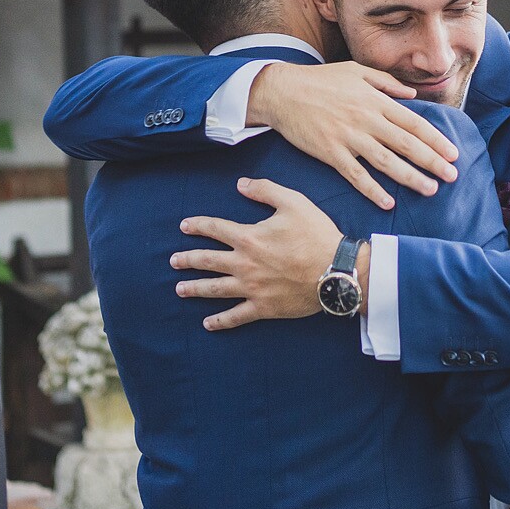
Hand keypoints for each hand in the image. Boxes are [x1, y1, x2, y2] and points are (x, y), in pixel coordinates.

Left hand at [173, 177, 341, 328]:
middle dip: (187, 259)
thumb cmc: (316, 234)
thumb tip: (241, 184)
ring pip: (214, 289)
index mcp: (249, 237)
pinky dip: (220, 321)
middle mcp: (244, 264)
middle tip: (173, 261)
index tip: (184, 226)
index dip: (197, 225)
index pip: (215, 229)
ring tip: (179, 288)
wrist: (336, 271)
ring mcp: (251, 288)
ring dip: (194, 288)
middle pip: (207, 260)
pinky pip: (235, 316)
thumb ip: (265, 191)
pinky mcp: (263, 308)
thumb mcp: (293, 202)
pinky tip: (207, 323)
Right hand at [248, 62, 459, 209]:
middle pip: (406, 144)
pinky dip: (373, 190)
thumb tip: (412, 95)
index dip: (436, 140)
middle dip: (432, 161)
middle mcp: (366, 119)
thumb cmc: (320, 80)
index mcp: (375, 100)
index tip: (453, 153)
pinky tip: (388, 202)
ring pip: (386, 162)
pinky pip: (356, 176)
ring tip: (430, 190)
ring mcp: (349, 138)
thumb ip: (386, 83)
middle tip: (452, 176)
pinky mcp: (331, 153)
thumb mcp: (356, 71)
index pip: (413, 123)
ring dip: (411, 177)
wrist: (282, 91)